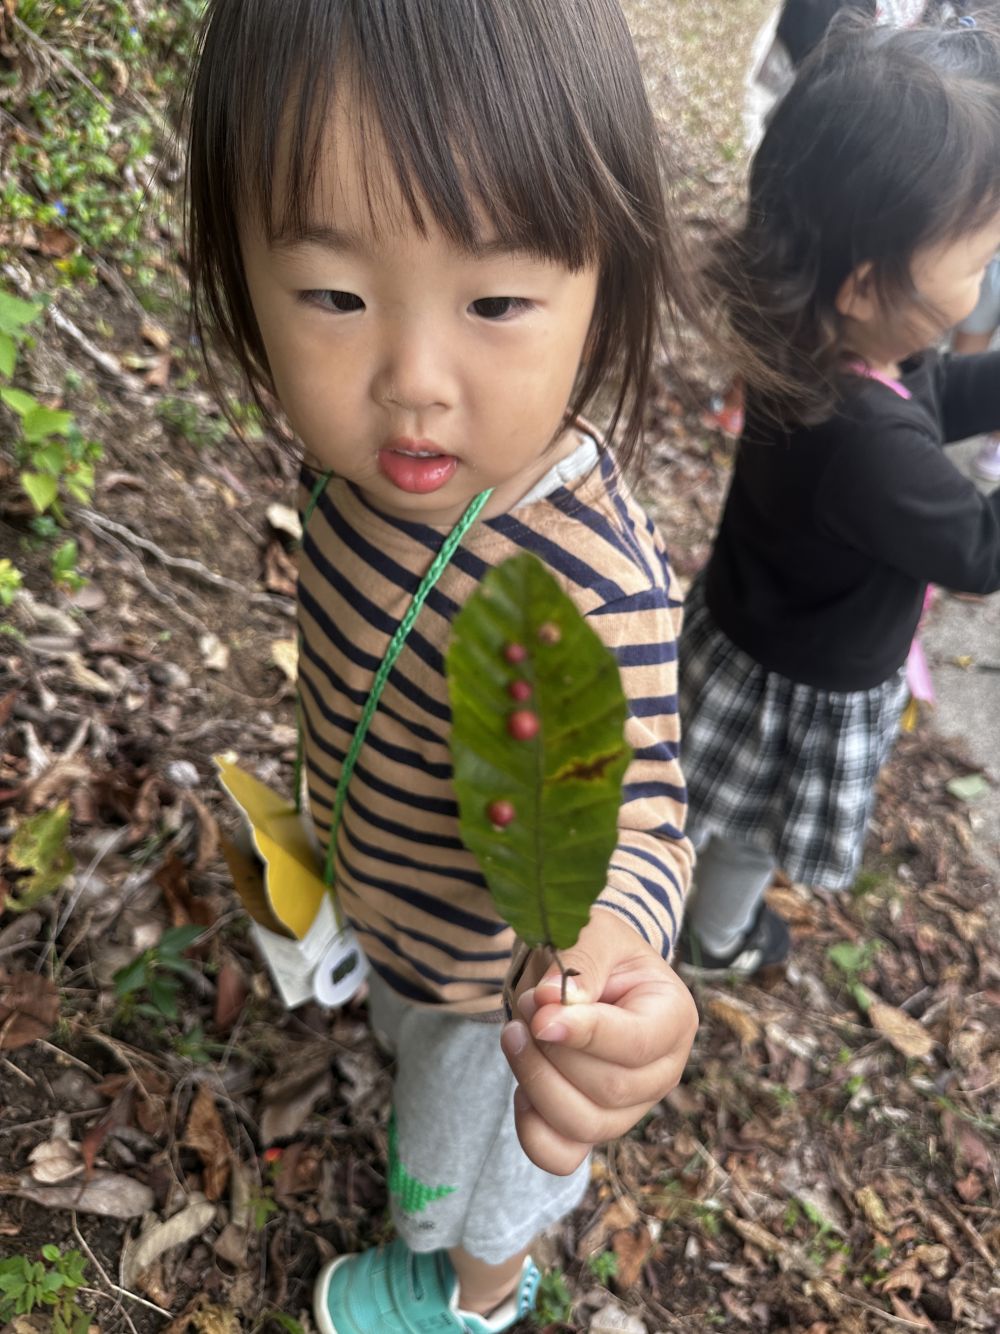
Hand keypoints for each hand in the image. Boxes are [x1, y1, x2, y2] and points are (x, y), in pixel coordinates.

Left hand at [499, 908, 697, 1175]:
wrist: (577, 969)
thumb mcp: (593, 932)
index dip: (585, 1035)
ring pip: (585, 1124)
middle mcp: (662, 1071)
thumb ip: (580, 962)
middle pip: (611, 1089)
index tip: (539, 1015)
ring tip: (514, 1033)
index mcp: (674, 1017)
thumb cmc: (593, 948)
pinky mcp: (592, 1126)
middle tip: (525, 1005)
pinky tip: (520, 1089)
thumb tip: (552, 1001)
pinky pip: (563, 1156)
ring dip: (536, 1081)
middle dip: (553, 1052)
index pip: (637, 1043)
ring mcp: (630, 1107)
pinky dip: (533, 1132)